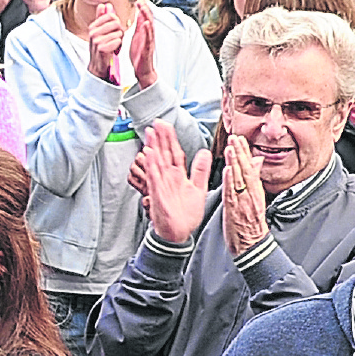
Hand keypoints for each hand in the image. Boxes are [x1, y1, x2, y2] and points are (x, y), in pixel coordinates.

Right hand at [129, 121, 210, 245]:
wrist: (180, 233)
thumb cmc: (187, 214)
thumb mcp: (199, 188)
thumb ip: (201, 170)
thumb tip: (205, 152)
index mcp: (178, 175)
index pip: (174, 152)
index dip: (170, 139)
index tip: (166, 125)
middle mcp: (168, 177)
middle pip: (163, 153)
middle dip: (160, 138)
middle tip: (156, 122)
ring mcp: (162, 185)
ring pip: (156, 162)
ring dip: (153, 147)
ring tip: (150, 133)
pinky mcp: (158, 194)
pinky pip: (154, 177)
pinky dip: (151, 166)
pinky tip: (149, 154)